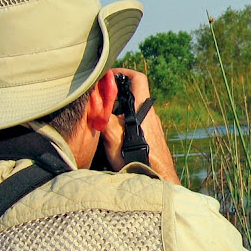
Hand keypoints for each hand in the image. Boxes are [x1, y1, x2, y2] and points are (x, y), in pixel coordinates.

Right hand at [100, 68, 180, 184]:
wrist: (156, 178)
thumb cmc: (136, 158)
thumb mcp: (112, 136)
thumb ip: (103, 116)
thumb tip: (95, 103)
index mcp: (142, 108)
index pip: (138, 78)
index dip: (123, 72)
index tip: (109, 76)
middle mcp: (150, 114)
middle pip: (134, 95)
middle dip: (117, 95)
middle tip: (101, 99)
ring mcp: (153, 126)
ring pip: (135, 111)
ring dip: (120, 111)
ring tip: (105, 119)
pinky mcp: (153, 137)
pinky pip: (138, 123)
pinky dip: (126, 124)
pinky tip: (115, 136)